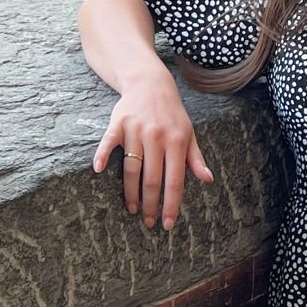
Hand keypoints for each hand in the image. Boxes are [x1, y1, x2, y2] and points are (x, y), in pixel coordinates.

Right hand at [93, 78, 212, 229]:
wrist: (150, 83)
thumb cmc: (172, 114)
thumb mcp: (189, 134)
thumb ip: (196, 158)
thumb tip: (208, 179)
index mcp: (176, 142)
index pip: (174, 180)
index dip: (171, 204)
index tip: (168, 223)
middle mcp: (157, 137)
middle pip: (152, 179)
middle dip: (150, 204)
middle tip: (147, 222)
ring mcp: (136, 130)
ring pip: (132, 167)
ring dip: (130, 192)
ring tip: (132, 208)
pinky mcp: (118, 123)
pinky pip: (108, 142)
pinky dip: (102, 155)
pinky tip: (98, 170)